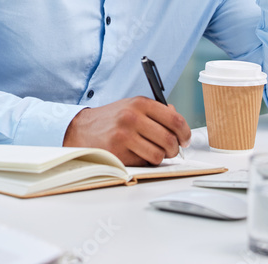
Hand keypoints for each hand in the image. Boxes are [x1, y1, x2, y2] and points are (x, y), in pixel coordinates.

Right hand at [62, 97, 190, 165]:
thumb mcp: (133, 106)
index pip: (175, 119)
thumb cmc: (112, 119)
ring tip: (154, 153)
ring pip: (159, 154)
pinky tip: (138, 154)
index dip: (185, 133)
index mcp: (140, 103)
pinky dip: (146, 162)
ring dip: (160, 157)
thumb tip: (178, 119)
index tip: (185, 139)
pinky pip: (144, 162)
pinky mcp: (118, 153)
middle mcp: (132, 117)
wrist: (81, 129)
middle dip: (175, 149)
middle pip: (169, 139)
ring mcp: (124, 136)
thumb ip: (157, 111)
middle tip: (172, 150)